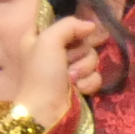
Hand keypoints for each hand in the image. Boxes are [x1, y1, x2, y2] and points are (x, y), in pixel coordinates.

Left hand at [0, 19, 98, 133]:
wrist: (47, 111)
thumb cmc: (41, 74)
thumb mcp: (48, 40)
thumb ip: (69, 25)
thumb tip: (91, 26)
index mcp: (39, 38)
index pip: (60, 22)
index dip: (70, 27)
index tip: (75, 33)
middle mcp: (54, 51)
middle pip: (81, 39)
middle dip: (79, 51)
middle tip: (67, 62)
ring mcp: (68, 69)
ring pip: (91, 57)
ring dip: (83, 68)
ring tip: (71, 79)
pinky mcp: (80, 84)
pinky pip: (95, 75)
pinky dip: (88, 82)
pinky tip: (78, 89)